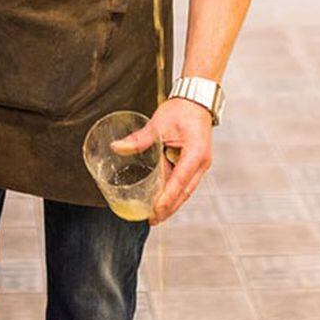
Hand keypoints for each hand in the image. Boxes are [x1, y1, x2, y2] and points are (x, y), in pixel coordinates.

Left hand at [113, 97, 212, 224]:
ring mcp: (201, 164)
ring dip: (172, 203)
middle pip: (184, 192)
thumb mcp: (159, 123)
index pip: (180, 182)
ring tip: (156, 215)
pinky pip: (185, 182)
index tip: (155, 212)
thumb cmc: (182, 109)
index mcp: (195, 153)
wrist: (197, 99)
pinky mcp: (196, 163)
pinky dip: (175, 191)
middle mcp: (202, 162)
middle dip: (169, 208)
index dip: (167, 199)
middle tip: (153, 220)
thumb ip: (139, 139)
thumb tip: (118, 148)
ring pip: (186, 190)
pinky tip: (163, 199)